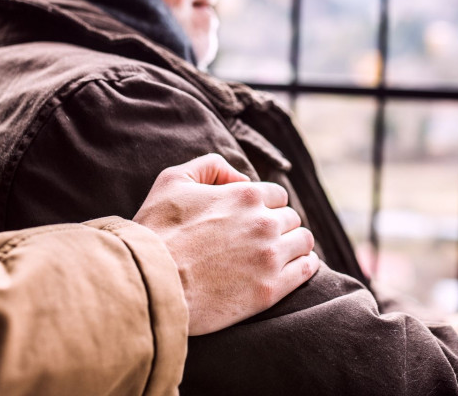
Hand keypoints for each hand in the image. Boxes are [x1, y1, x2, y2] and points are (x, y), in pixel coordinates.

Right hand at [133, 153, 318, 334]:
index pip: (277, 194)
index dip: (264, 204)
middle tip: (257, 238)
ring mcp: (269, 257)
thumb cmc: (157, 231)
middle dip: (277, 224)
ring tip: (276, 253)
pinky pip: (306, 270)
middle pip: (291, 217)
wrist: (150, 283)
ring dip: (293, 244)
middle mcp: (264, 223)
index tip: (251, 218)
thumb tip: (241, 178)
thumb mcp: (173, 180)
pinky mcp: (269, 291)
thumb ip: (211, 166)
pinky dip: (304, 266)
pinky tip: (290, 268)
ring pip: (303, 241)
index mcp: (246, 195)